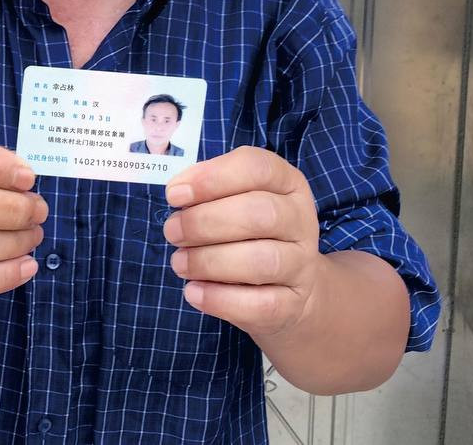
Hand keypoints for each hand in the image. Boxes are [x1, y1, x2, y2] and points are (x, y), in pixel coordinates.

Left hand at [163, 146, 320, 337]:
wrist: (292, 288)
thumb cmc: (251, 232)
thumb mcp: (236, 199)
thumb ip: (209, 189)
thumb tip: (178, 191)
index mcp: (286, 183)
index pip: (258, 168)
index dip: (212, 178)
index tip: (174, 195)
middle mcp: (300, 220)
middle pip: (260, 214)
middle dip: (205, 222)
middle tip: (172, 232)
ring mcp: (301, 264)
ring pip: (261, 261)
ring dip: (209, 261)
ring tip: (179, 263)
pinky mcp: (292, 304)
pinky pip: (260, 304)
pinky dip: (220, 299)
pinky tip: (193, 291)